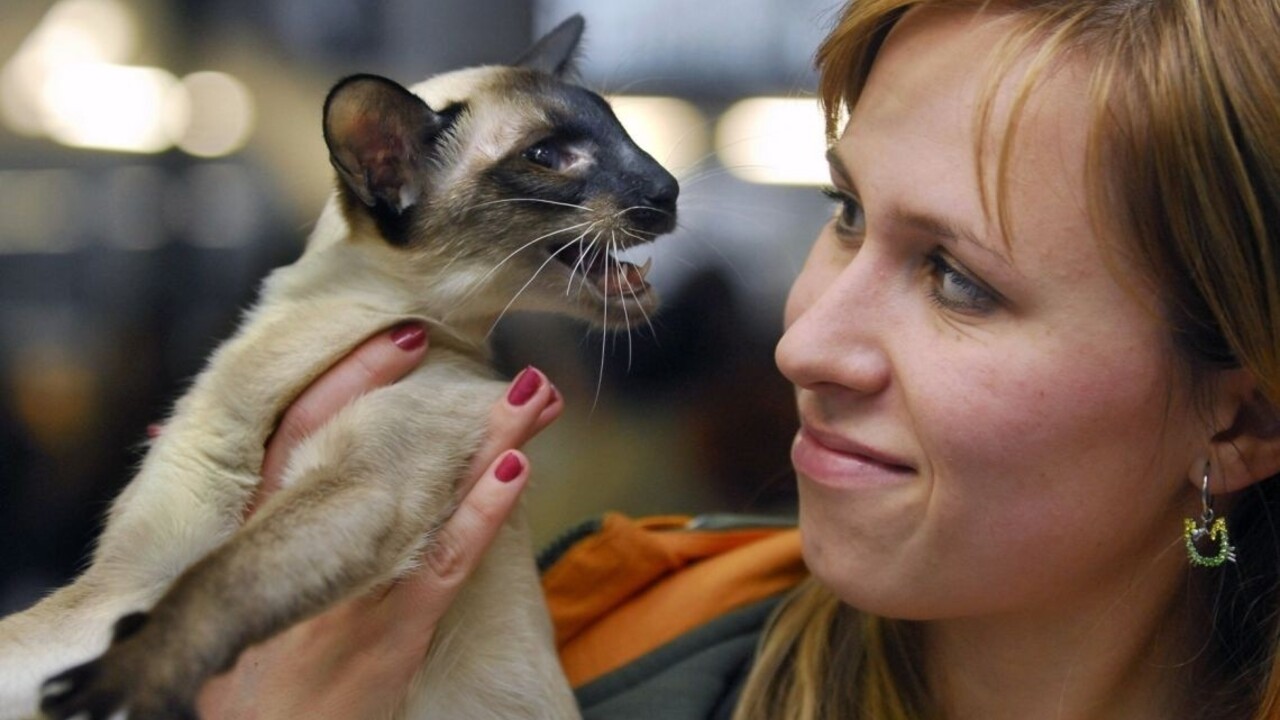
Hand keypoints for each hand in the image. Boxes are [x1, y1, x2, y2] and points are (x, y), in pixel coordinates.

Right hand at [195, 322, 563, 719]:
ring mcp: (351, 587)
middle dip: (450, 405)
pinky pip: (443, 561)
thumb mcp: (240, 588)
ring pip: (427, 496)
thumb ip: (260, 523)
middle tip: (518, 372)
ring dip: (490, 444)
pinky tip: (517, 472)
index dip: (355, 376)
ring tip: (536, 400)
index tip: (406, 333)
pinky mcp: (389, 632)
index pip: (302, 428)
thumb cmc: (246, 672)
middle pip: (382, 452)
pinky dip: (481, 514)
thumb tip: (236, 457)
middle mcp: (304, 547)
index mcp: (264, 531)